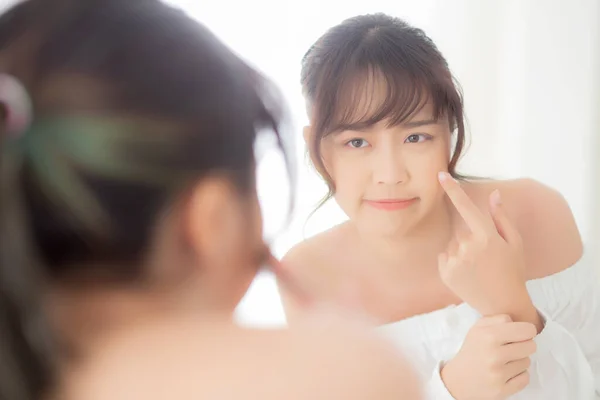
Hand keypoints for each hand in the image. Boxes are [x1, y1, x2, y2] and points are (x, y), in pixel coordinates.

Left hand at [437, 172, 534, 321]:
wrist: (503, 304)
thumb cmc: (512, 271)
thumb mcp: (514, 243)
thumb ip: (502, 217)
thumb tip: (494, 194)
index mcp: (486, 237)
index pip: (466, 207)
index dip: (452, 190)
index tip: (440, 175)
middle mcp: (468, 247)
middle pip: (461, 232)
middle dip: (471, 240)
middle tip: (486, 259)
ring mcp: (455, 261)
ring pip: (453, 245)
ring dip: (462, 252)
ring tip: (477, 269)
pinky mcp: (445, 273)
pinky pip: (444, 257)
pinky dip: (452, 262)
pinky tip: (467, 274)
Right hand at [441, 315, 536, 399]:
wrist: (457, 380)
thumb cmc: (472, 351)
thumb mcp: (478, 328)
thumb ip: (499, 319)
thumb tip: (520, 324)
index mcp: (488, 335)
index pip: (526, 330)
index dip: (527, 331)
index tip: (521, 334)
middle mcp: (494, 354)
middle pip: (531, 346)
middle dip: (523, 346)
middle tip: (511, 348)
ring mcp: (498, 374)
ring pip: (527, 362)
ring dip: (519, 361)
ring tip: (504, 362)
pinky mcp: (502, 390)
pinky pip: (525, 378)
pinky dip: (518, 376)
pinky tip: (506, 374)